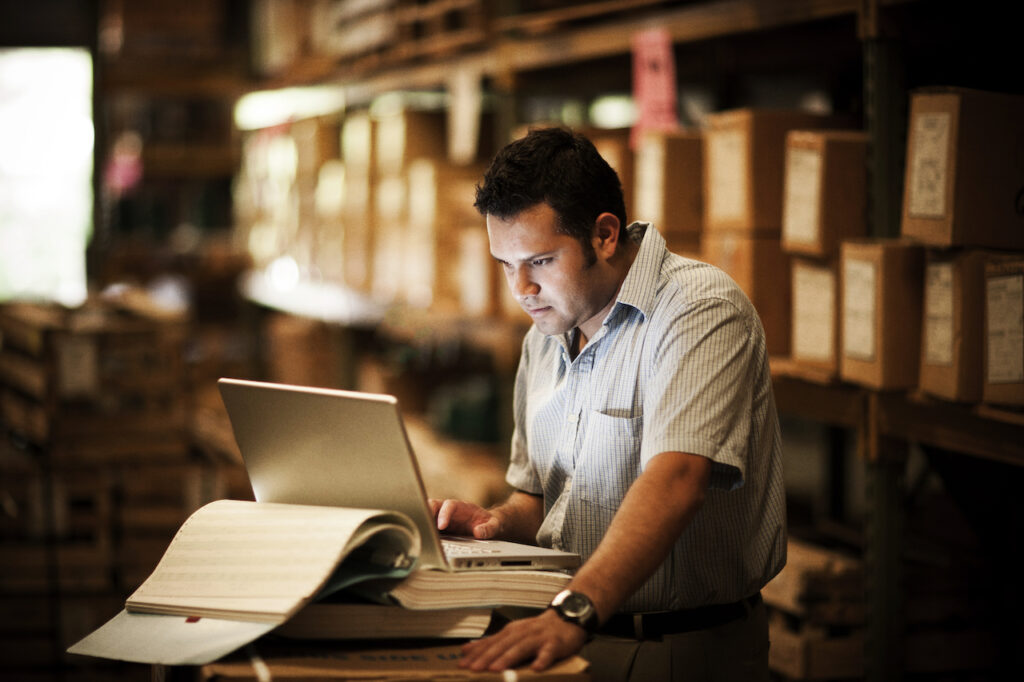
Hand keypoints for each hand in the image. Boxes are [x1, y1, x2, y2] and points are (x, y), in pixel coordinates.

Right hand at [427, 498, 500, 538]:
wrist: (485, 524)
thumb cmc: (487, 522)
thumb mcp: (494, 525)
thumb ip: (489, 528)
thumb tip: (479, 533)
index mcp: (461, 506)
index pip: (449, 505)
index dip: (444, 514)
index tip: (441, 526)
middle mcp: (448, 510)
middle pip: (433, 505)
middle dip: (426, 512)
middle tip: (422, 526)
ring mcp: (441, 517)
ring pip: (426, 514)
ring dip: (421, 521)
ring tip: (418, 534)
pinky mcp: (437, 526)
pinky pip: (427, 526)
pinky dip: (423, 531)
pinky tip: (420, 541)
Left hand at [459, 608, 587, 671]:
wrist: (566, 619)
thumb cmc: (537, 631)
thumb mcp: (513, 634)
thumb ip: (491, 642)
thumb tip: (466, 649)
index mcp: (511, 632)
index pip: (490, 643)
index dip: (476, 654)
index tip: (462, 664)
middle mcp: (522, 632)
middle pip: (503, 645)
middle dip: (487, 658)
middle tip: (474, 669)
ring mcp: (538, 637)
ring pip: (521, 648)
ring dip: (508, 658)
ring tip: (497, 669)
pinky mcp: (554, 643)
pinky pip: (548, 652)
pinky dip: (542, 659)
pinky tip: (536, 668)